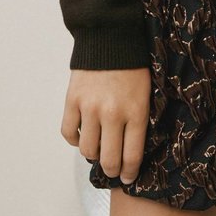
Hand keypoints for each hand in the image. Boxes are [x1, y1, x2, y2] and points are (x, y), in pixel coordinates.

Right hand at [61, 66, 151, 185]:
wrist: (110, 37)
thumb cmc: (133, 65)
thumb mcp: (146, 93)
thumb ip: (138, 121)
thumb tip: (129, 151)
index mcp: (135, 112)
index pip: (132, 156)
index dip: (129, 172)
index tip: (127, 178)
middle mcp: (112, 113)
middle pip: (109, 159)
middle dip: (112, 170)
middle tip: (113, 170)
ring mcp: (90, 107)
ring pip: (87, 150)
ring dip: (93, 154)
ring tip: (98, 147)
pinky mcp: (72, 100)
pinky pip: (68, 132)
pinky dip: (74, 138)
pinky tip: (82, 134)